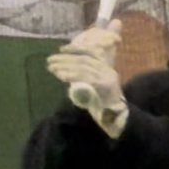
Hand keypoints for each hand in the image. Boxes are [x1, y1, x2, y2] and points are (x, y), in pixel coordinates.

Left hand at [47, 21, 126, 138]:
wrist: (118, 119)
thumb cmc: (103, 104)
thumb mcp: (95, 87)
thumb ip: (85, 77)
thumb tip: (65, 69)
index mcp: (106, 68)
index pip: (90, 53)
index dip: (75, 50)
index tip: (60, 49)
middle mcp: (107, 70)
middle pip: (83, 60)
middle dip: (65, 59)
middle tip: (50, 60)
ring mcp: (107, 78)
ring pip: (83, 68)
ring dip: (65, 67)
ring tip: (52, 68)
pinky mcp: (105, 86)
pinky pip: (86, 78)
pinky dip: (72, 75)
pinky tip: (61, 76)